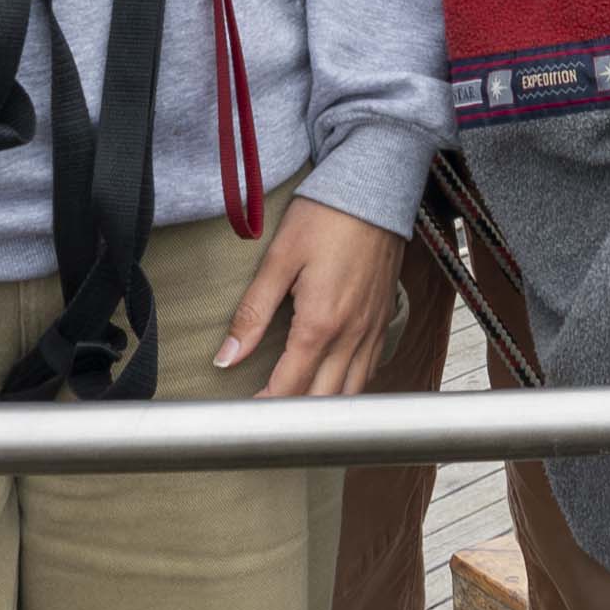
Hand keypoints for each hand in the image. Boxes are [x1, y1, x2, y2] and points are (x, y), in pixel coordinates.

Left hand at [216, 201, 408, 401]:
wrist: (374, 189)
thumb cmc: (324, 217)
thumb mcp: (278, 260)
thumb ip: (251, 313)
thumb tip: (226, 356)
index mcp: (321, 324)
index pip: (290, 387)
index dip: (265, 409)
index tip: (244, 416)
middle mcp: (352, 335)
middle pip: (323, 401)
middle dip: (293, 418)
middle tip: (265, 421)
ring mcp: (372, 331)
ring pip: (352, 394)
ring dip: (323, 410)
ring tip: (295, 414)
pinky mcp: (383, 321)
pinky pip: (369, 371)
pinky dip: (349, 389)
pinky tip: (330, 384)